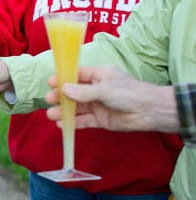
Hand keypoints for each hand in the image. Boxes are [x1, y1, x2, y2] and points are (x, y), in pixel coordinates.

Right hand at [44, 66, 178, 132]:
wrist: (150, 112)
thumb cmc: (130, 93)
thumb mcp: (105, 89)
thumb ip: (83, 92)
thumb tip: (63, 90)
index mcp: (99, 75)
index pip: (77, 74)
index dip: (64, 78)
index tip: (50, 82)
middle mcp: (97, 89)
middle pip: (74, 92)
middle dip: (61, 96)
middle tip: (48, 100)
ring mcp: (98, 105)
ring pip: (77, 107)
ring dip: (64, 111)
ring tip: (51, 115)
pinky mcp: (100, 119)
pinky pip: (83, 120)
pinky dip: (73, 122)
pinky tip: (62, 124)